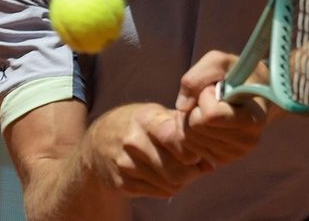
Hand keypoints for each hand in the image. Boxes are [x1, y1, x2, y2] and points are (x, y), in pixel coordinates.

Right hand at [85, 103, 208, 197]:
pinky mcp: (123, 183)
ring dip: (182, 180)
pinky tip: (163, 175)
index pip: (174, 137)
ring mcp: (126, 165)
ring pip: (171, 184)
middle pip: (177, 169)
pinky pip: (160, 193)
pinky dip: (169, 187)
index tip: (197, 149)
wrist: (97, 143)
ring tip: (178, 167)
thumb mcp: (156, 115)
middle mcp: (133, 142)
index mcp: (145, 120)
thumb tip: (211, 162)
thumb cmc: (136, 125)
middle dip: (192, 170)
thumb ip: (183, 131)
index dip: (192, 148)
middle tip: (194, 164)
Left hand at [174, 51, 269, 166]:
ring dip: (192, 117)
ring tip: (211, 107)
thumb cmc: (236, 73)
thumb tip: (181, 107)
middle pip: (195, 127)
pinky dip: (192, 130)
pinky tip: (207, 120)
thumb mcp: (219, 61)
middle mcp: (247, 142)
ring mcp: (235, 154)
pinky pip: (189, 147)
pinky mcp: (222, 159)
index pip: (209, 115)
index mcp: (253, 119)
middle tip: (212, 97)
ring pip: (189, 138)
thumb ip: (196, 77)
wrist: (254, 91)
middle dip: (195, 107)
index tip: (216, 87)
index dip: (204, 96)